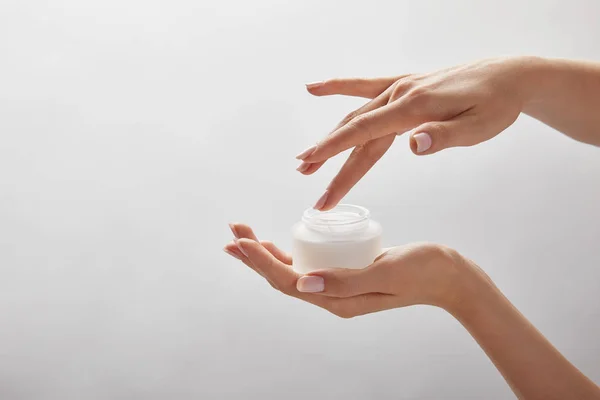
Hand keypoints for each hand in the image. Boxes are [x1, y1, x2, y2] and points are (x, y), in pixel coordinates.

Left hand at [224, 223, 480, 317]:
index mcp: (339, 301)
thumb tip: (303, 283)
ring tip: (245, 236)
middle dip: (256, 256)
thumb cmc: (424, 271)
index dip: (261, 262)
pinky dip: (289, 253)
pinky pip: (310, 265)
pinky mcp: (347, 274)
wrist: (450, 276)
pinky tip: (278, 244)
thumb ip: (346, 281)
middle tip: (234, 232)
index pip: (289, 282)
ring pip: (294, 270)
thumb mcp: (386, 273)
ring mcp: (339, 286)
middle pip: (284, 277)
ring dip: (267, 254)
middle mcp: (334, 297)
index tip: (242, 241)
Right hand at [297, 57, 539, 209]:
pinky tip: (316, 89)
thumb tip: (412, 145)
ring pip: (355, 115)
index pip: (365, 131)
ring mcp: (399, 88)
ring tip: (307, 160)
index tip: (310, 163)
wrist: (508, 76)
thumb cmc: (496, 104)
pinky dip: (339, 88)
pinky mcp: (403, 86)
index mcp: (414, 106)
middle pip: (355, 130)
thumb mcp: (480, 127)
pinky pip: (364, 88)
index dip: (334, 150)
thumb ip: (444, 135)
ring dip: (330, 138)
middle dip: (327, 156)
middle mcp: (400, 94)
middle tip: (303, 177)